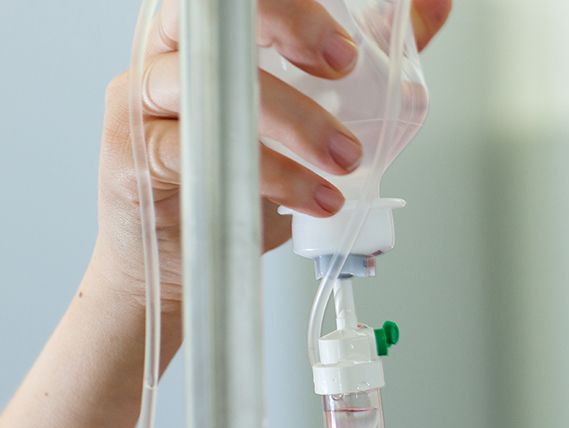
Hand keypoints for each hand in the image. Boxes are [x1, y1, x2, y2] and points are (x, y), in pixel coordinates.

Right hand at [93, 0, 451, 312]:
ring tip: (345, 160)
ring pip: (211, 81)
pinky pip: (197, 150)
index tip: (345, 41)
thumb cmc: (243, 176)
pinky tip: (311, 197)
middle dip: (289, 26)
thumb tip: (430, 8)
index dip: (292, 3)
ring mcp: (145, 96)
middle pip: (215, 9)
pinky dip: (270, 177)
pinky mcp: (135, 153)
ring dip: (294, 121)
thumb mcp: (319, 109)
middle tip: (343, 66)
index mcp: (215, 29)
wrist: (183, 258)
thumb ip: (371, 58)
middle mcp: (172, 49)